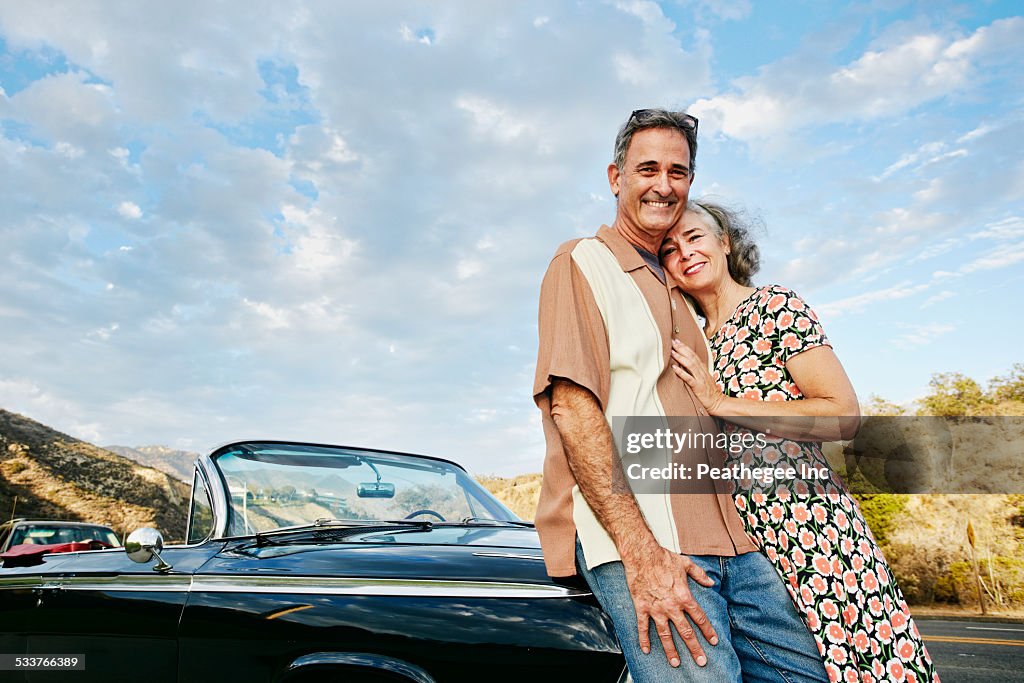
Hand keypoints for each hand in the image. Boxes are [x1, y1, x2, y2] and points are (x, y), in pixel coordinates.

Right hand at [622, 544, 718, 666]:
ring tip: (676, 663)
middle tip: (701, 661)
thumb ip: (700, 574)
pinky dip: (644, 639)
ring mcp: (656, 608)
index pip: (699, 618)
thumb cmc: (663, 557)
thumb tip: (711, 582)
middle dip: (694, 648)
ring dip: (671, 650)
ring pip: (665, 634)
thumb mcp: (686, 563)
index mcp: (684, 596)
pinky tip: (646, 649)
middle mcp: (671, 606)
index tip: (713, 641)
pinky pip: (643, 627)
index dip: (708, 631)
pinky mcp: (642, 607)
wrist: (641, 554)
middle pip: (685, 632)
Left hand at [671, 339, 724, 414]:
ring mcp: (700, 378)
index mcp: (703, 368)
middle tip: (673, 341)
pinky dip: (681, 372)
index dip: (686, 347)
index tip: (678, 341)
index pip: (694, 355)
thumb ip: (696, 370)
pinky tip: (674, 368)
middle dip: (682, 348)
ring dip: (681, 357)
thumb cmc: (709, 391)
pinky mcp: (698, 387)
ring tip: (673, 352)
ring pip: (690, 365)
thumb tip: (686, 362)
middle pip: (692, 357)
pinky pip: (689, 378)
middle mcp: (702, 371)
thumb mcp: (704, 377)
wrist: (717, 402)